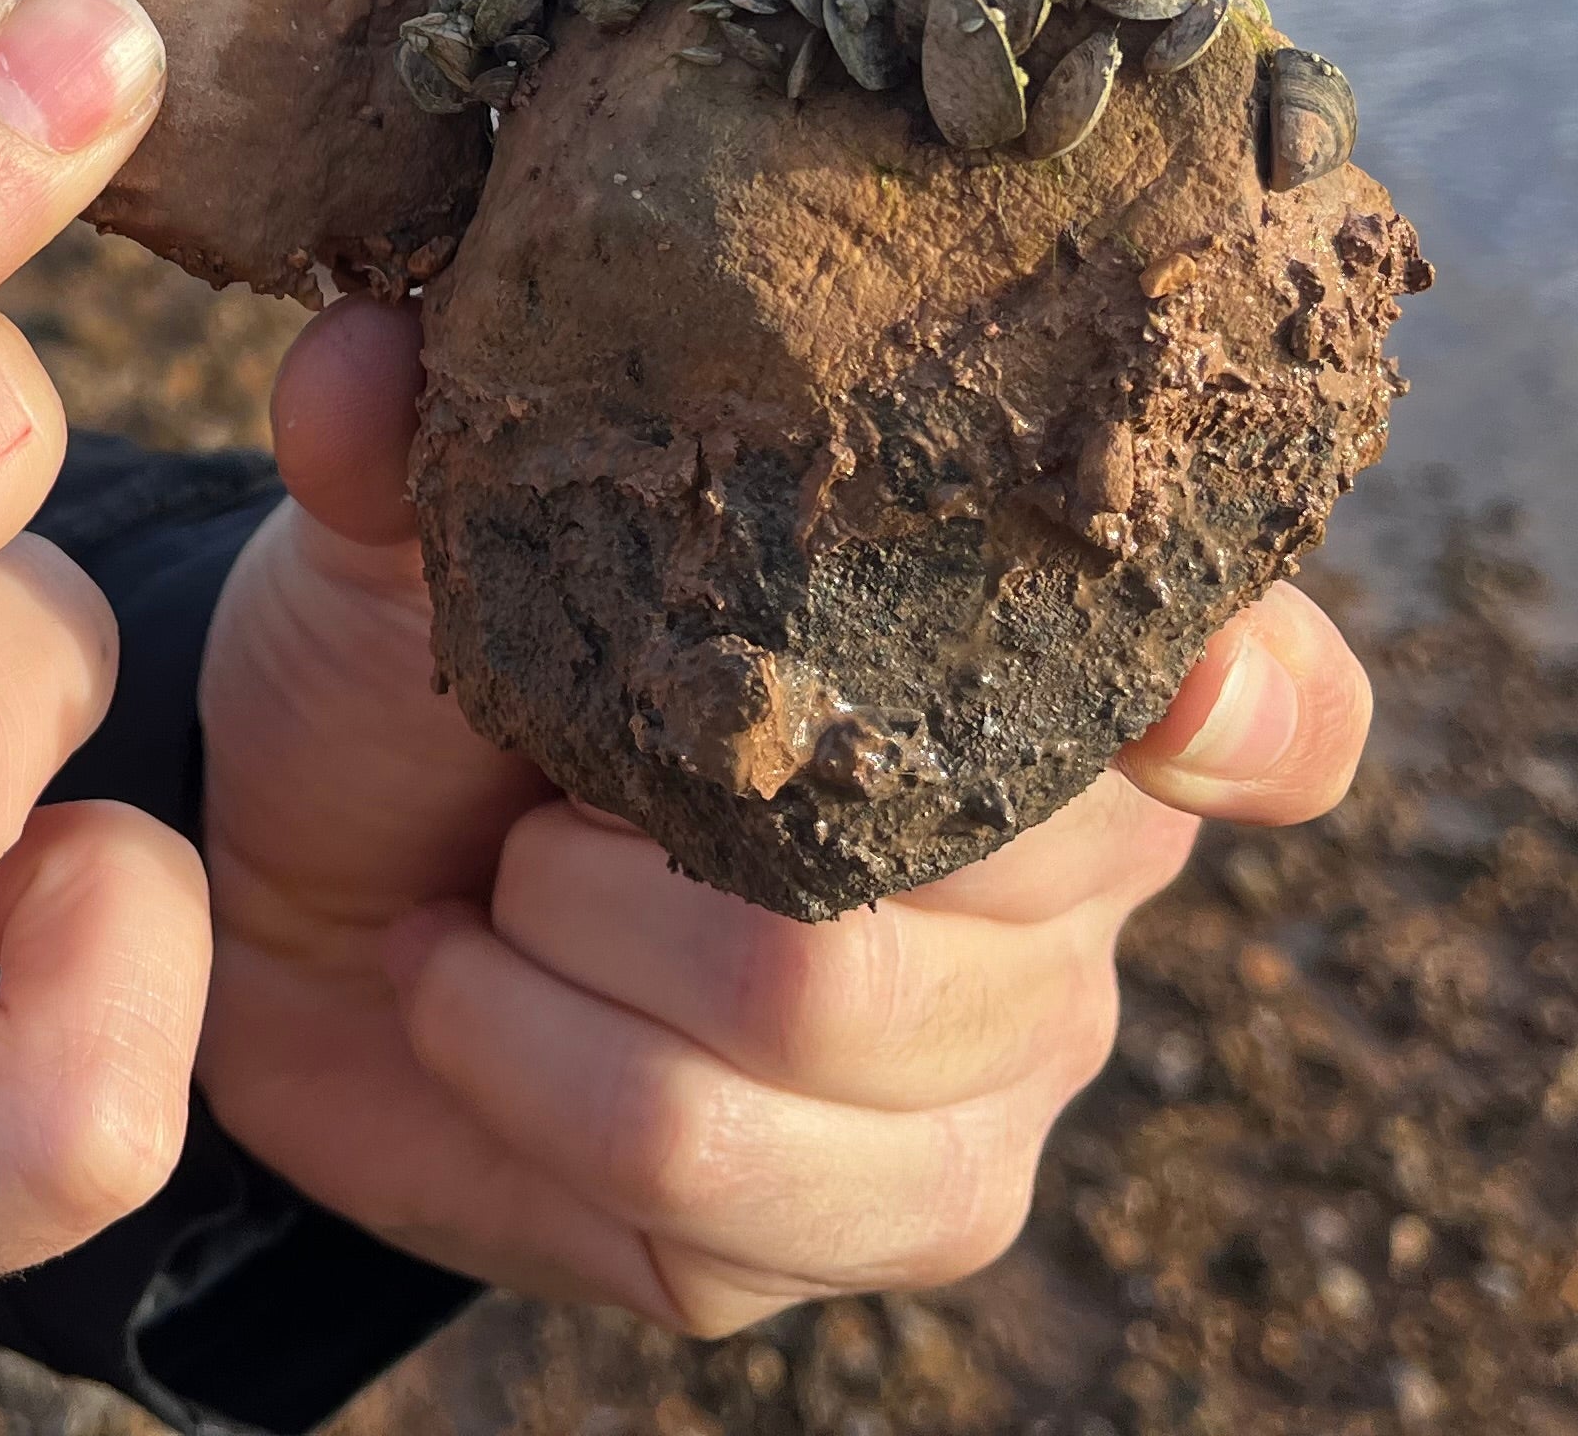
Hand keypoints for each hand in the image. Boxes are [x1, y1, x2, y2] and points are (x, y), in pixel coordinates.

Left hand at [194, 300, 1373, 1333]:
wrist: (299, 899)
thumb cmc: (420, 682)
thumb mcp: (412, 531)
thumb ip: (414, 435)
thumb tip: (362, 355)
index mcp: (1035, 664)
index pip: (1279, 706)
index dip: (1257, 707)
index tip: (1172, 692)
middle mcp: (1074, 878)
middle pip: (1018, 864)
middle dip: (720, 792)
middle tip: (559, 755)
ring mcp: (995, 1066)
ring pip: (834, 1009)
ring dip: (584, 925)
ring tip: (495, 878)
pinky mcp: (872, 1222)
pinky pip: (714, 1161)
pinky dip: (531, 1056)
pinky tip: (465, 990)